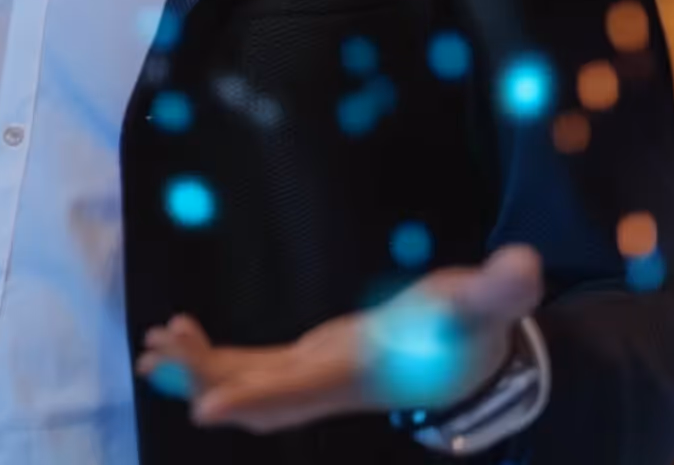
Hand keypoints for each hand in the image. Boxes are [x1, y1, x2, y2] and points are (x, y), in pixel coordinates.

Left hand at [135, 243, 542, 432]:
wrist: (474, 353)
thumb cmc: (476, 326)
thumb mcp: (488, 303)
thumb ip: (500, 288)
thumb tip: (522, 264)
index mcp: (362, 371)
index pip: (300, 391)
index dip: (252, 397)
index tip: (201, 409)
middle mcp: (331, 383)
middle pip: (258, 395)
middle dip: (205, 379)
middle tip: (155, 350)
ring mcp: (318, 376)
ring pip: (248, 385)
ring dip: (200, 370)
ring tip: (151, 346)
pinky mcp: (310, 362)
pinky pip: (252, 369)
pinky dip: (215, 358)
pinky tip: (179, 336)